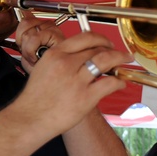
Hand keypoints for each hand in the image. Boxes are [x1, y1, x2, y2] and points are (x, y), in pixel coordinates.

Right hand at [10, 29, 132, 136]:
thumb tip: (80, 55)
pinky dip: (119, 82)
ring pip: (106, 61)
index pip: (84, 37)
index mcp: (55, 54)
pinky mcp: (85, 97)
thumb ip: (61, 59)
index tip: (107, 43)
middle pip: (97, 49)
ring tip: (126, 61)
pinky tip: (120, 83)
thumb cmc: (37, 97)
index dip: (101, 38)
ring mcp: (76, 80)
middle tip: (120, 54)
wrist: (30, 118)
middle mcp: (66, 63)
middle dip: (112, 50)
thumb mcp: (43, 68)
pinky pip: (109, 83)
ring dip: (120, 59)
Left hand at [14, 10, 67, 70]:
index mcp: (44, 27)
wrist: (47, 80)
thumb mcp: (27, 47)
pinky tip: (37, 58)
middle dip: (22, 42)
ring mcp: (54, 30)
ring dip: (27, 49)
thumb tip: (24, 14)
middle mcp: (51, 26)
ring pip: (28, 32)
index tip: (23, 45)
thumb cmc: (40, 67)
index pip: (26, 18)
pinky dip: (30, 51)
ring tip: (34, 57)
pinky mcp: (55, 36)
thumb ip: (25, 31)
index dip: (20, 33)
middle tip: (30, 53)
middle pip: (25, 23)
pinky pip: (33, 39)